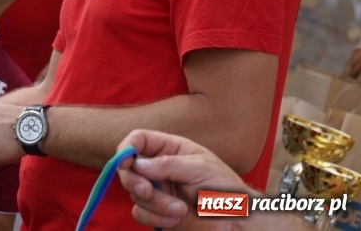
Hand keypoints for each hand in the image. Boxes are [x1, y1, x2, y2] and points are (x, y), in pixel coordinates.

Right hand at [116, 129, 249, 228]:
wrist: (235, 221)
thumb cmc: (224, 188)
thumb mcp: (200, 168)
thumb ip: (168, 164)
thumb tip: (138, 164)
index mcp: (170, 148)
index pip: (138, 140)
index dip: (127, 148)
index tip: (125, 162)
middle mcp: (158, 167)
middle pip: (128, 167)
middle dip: (135, 180)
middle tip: (147, 190)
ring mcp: (157, 190)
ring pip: (134, 193)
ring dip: (154, 203)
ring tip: (180, 209)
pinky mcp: (156, 211)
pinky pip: (139, 213)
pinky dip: (154, 217)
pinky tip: (176, 218)